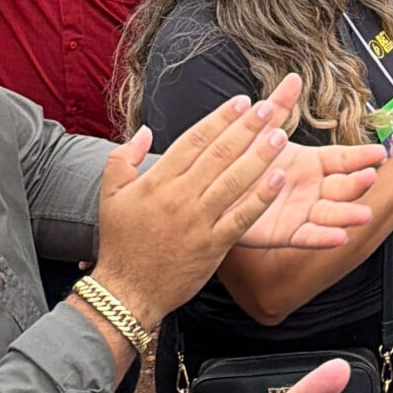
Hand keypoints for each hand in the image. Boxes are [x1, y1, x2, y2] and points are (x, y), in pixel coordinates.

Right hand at [91, 98, 290, 332]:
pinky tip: (279, 179)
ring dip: (260, 156)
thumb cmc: (120, 243)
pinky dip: (261, 198)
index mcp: (157, 181)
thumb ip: (123, 158)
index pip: (194, 139)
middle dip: (246, 128)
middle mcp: (180, 197)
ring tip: (281, 135)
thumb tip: (146, 132)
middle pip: (219, 154)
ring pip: (234, 181)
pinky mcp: (213, 246)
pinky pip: (242, 218)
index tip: (242, 101)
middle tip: (268, 108)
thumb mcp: (111, 195)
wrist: (126, 291)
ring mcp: (198, 221)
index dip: (220, 117)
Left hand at [224, 77, 379, 252]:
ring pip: (330, 214)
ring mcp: (301, 211)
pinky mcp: (285, 233)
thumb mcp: (261, 131)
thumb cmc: (240, 161)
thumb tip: (292, 78)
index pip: (343, 159)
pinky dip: (323, 238)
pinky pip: (308, 237)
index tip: (379, 153)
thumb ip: (279, 107)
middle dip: (358, 183)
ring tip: (361, 214)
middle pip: (342, 186)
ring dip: (347, 214)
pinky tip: (339, 236)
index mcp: (310, 163)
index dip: (361, 156)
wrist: (214, 189)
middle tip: (369, 177)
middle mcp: (311, 188)